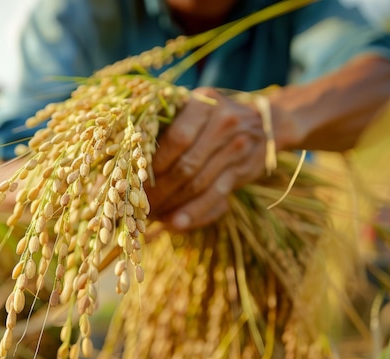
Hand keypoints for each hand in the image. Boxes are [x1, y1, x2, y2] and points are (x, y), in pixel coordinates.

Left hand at [145, 87, 268, 230]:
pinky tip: (175, 224)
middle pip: (187, 165)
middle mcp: (225, 123)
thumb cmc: (209, 117)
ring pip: (199, 184)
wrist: (263, 123)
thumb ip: (166, 127)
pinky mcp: (243, 171)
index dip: (155, 163)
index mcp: (205, 103)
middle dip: (159, 190)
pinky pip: (215, 197)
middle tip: (138, 205)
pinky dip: (193, 213)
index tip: (135, 179)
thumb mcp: (191, 109)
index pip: (178, 139)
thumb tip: (126, 160)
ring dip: (172, 204)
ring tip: (151, 216)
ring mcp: (238, 148)